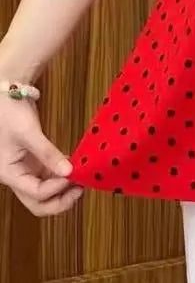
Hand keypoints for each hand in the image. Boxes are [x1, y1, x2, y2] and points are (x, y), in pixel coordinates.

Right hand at [0, 95, 82, 215]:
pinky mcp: (34, 162)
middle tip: (81, 190)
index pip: (35, 193)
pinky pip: (49, 176)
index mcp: (9, 174)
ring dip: (64, 189)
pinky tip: (75, 167)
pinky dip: (62, 175)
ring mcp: (26, 170)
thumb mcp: (29, 133)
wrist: (6, 97)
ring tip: (82, 179)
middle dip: (60, 201)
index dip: (56, 188)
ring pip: (46, 192)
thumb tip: (68, 171)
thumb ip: (47, 153)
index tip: (73, 176)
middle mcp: (17, 177)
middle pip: (38, 202)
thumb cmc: (9, 113)